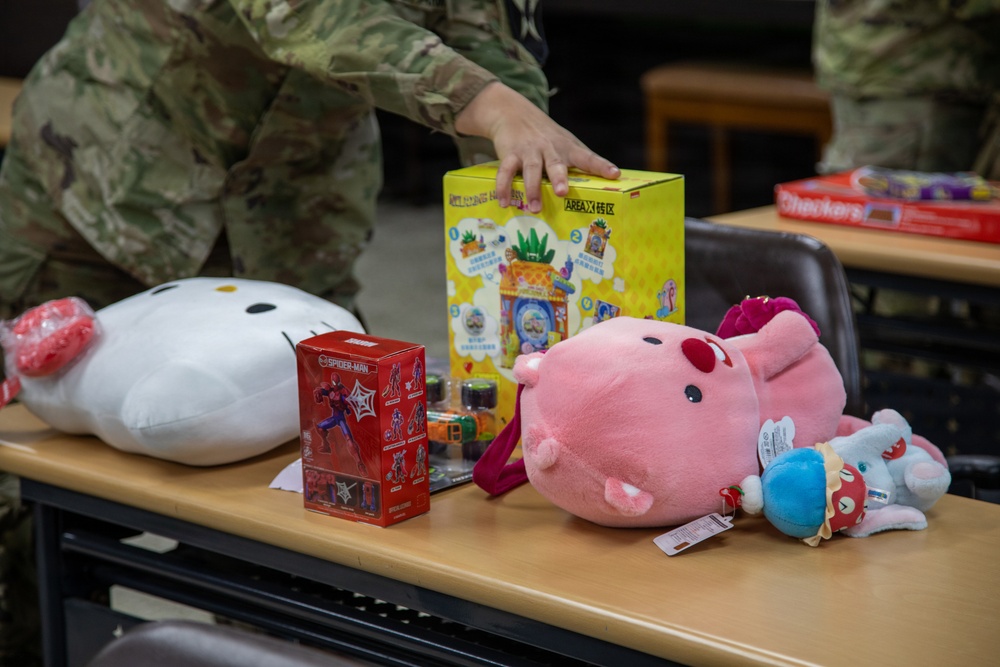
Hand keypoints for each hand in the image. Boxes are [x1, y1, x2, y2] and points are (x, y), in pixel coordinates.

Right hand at [455, 82, 619, 212]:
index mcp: (567, 148)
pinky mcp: (510, 154)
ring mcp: (529, 151)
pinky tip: (504, 203)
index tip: (614, 174)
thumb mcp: (566, 143)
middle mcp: (549, 148)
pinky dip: (504, 188)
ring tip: (536, 208)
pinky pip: (505, 172)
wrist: (513, 113)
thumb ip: (581, 160)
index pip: (587, 157)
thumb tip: (607, 181)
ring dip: (532, 189)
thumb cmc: (547, 136)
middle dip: (559, 178)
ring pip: (531, 170)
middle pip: (556, 164)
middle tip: (563, 192)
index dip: (600, 165)